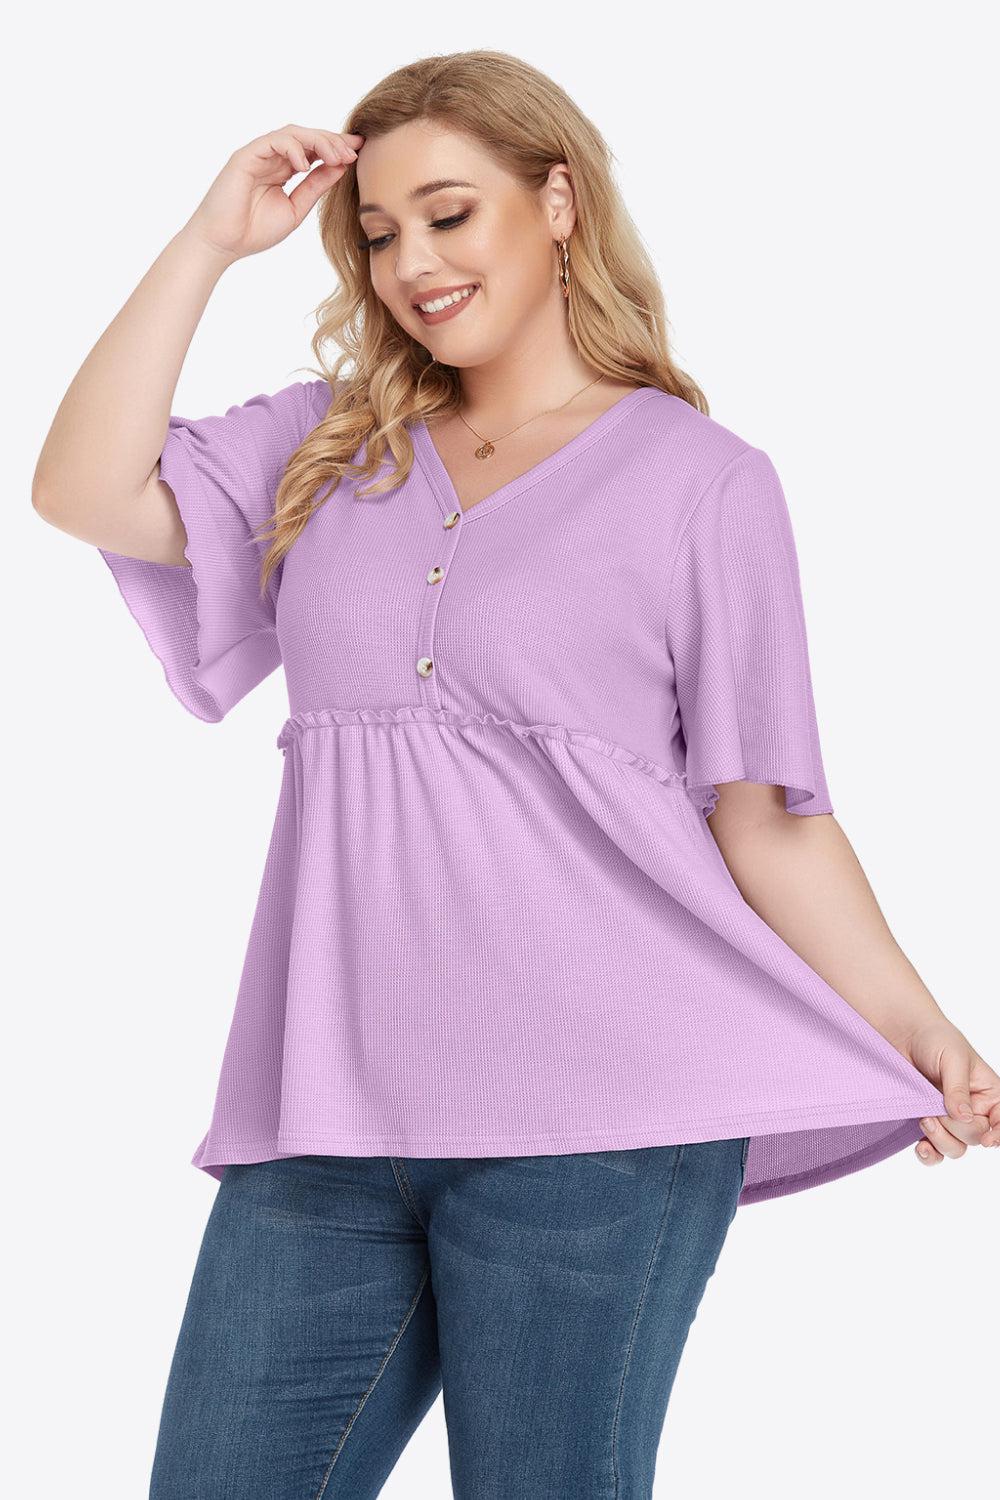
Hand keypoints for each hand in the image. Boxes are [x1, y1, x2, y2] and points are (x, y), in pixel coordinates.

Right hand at [182, 123, 364, 261]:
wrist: (223, 244)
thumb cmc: (254, 231)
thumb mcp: (296, 208)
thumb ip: (315, 187)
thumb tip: (340, 167)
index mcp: (284, 170)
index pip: (314, 151)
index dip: (336, 147)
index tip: (360, 150)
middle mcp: (273, 158)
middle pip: (307, 138)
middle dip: (333, 141)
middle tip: (353, 151)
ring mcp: (259, 155)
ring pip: (293, 134)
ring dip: (318, 141)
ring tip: (336, 156)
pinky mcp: (245, 156)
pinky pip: (273, 141)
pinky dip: (293, 148)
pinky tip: (306, 164)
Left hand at [900, 1017, 999, 1165]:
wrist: (903, 1034)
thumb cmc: (935, 1038)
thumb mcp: (953, 1058)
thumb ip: (959, 1089)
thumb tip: (964, 1118)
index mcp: (989, 1094)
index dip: (998, 1134)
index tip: (987, 1140)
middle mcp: (974, 1110)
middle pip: (975, 1138)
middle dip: (956, 1128)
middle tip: (936, 1109)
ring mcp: (950, 1120)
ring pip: (956, 1148)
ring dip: (940, 1139)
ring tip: (924, 1119)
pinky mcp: (928, 1124)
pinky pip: (934, 1152)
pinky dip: (929, 1154)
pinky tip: (921, 1146)